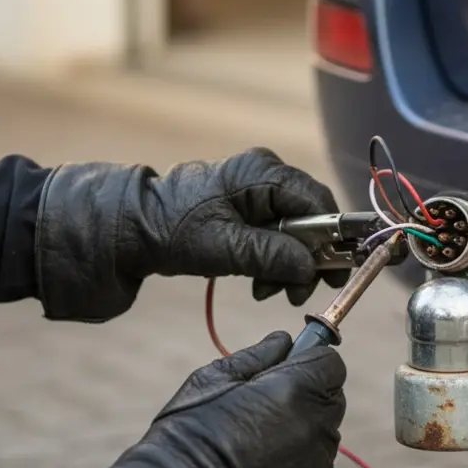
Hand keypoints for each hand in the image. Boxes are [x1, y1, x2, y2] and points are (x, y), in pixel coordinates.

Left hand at [35, 147, 350, 320]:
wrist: (133, 228)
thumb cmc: (174, 230)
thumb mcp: (227, 248)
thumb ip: (274, 256)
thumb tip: (311, 268)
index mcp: (264, 173)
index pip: (319, 203)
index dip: (333, 240)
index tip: (334, 275)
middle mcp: (266, 175)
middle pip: (313, 219)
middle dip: (306, 260)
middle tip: (296, 293)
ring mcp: (257, 191)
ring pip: (297, 232)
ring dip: (288, 266)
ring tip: (266, 292)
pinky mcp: (248, 208)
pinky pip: (277, 235)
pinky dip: (273, 261)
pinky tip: (258, 282)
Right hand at [60, 331, 345, 467]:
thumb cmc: (191, 432)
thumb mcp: (213, 379)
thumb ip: (256, 355)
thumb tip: (283, 341)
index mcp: (297, 387)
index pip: (330, 362)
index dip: (308, 362)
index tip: (285, 368)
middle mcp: (317, 423)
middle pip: (331, 398)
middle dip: (308, 395)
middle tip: (266, 406)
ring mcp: (319, 461)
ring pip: (324, 434)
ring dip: (304, 431)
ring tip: (258, 443)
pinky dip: (300, 466)